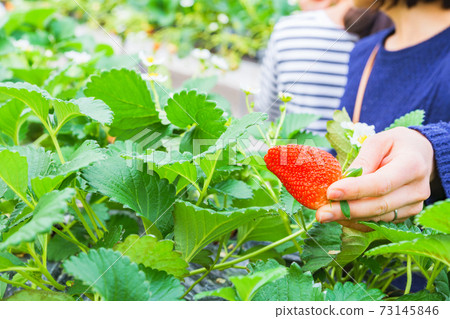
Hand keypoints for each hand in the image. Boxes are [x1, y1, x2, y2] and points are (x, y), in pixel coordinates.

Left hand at [316, 127, 434, 230]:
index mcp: (412, 166)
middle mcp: (416, 190)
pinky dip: (357, 221)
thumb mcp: (378, 142)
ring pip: (377, 218)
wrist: (420, 155)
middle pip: (378, 205)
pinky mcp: (406, 215)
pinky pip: (379, 223)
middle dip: (347, 211)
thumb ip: (363, 160)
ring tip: (325, 214)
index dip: (355, 190)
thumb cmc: (395, 145)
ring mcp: (414, 206)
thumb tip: (343, 181)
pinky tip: (340, 217)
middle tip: (321, 213)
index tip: (330, 192)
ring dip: (349, 218)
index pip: (381, 183)